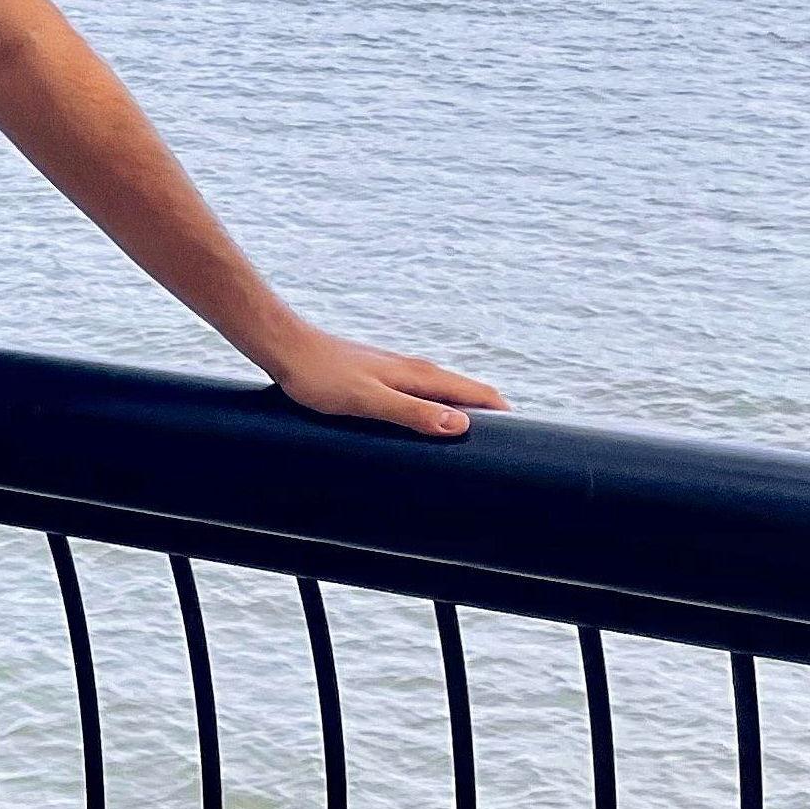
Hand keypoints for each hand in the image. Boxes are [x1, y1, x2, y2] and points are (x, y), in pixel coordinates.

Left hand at [262, 320, 506, 439]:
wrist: (286, 348)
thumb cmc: (321, 377)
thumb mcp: (368, 401)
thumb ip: (412, 412)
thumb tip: (462, 425)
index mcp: (422, 376)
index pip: (480, 394)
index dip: (505, 417)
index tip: (523, 445)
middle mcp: (416, 371)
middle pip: (466, 396)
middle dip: (487, 422)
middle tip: (497, 459)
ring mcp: (398, 374)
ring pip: (443, 398)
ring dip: (459, 420)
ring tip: (467, 452)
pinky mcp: (380, 379)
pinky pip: (420, 399)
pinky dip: (433, 416)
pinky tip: (422, 432)